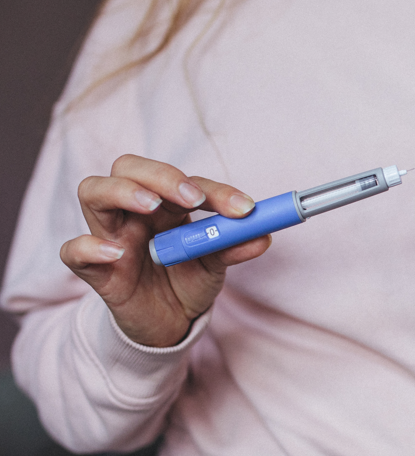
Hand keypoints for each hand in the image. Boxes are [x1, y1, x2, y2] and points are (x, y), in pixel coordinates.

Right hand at [60, 155, 271, 346]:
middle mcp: (135, 212)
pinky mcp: (95, 271)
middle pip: (129, 168)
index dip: (215, 192)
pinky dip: (90, 247)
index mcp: (167, 204)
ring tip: (152, 207)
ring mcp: (111, 236)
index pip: (185, 182)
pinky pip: (73, 251)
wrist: (168, 325)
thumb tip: (263, 236)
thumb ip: (233, 247)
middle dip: (161, 175)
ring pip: (93, 191)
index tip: (245, 210)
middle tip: (192, 198)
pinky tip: (117, 254)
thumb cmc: (188, 282)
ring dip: (123, 192)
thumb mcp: (215, 266)